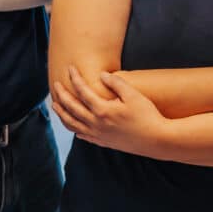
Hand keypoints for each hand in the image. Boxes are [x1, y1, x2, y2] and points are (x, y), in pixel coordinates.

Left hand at [52, 66, 168, 158]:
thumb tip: (102, 75)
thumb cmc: (147, 115)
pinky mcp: (104, 142)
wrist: (156, 140)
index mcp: (102, 110)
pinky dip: (74, 129)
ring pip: (73, 124)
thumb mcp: (133, 95)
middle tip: (55, 85)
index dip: (74, 78)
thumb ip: (116, 83)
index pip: (82, 91)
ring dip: (62, 114)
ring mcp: (99, 135)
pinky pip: (83, 136)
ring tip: (55, 105)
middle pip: (72, 108)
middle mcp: (96, 124)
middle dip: (62, 95)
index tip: (70, 68)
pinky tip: (73, 126)